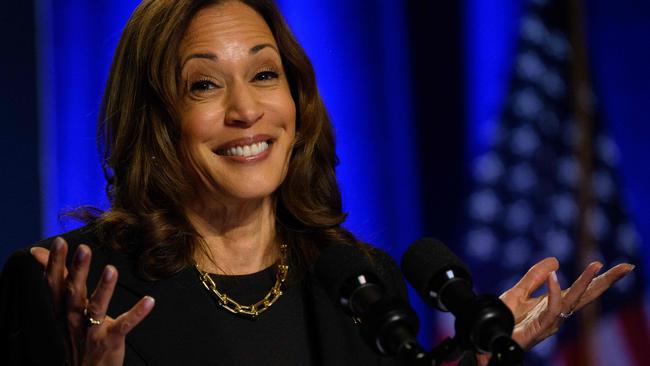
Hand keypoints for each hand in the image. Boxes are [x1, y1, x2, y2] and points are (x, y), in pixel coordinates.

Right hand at [31, 237, 154, 365]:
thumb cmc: (75, 333)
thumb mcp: (62, 306)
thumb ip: (58, 278)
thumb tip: (37, 253)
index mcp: (62, 308)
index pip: (55, 283)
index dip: (54, 263)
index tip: (59, 242)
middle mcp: (73, 318)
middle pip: (73, 292)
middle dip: (77, 270)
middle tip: (83, 248)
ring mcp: (91, 330)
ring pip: (95, 307)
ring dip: (103, 289)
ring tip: (111, 270)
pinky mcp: (110, 340)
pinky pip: (123, 325)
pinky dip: (136, 314)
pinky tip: (149, 301)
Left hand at [499, 257, 633, 349]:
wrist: (489, 337)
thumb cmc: (504, 319)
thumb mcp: (519, 292)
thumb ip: (535, 277)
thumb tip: (556, 261)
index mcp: (555, 305)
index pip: (582, 290)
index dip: (600, 278)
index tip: (622, 266)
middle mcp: (557, 314)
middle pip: (586, 296)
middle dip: (606, 282)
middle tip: (626, 267)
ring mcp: (550, 322)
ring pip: (573, 301)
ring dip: (585, 283)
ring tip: (596, 266)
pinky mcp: (539, 328)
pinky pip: (551, 310)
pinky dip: (553, 292)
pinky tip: (555, 277)